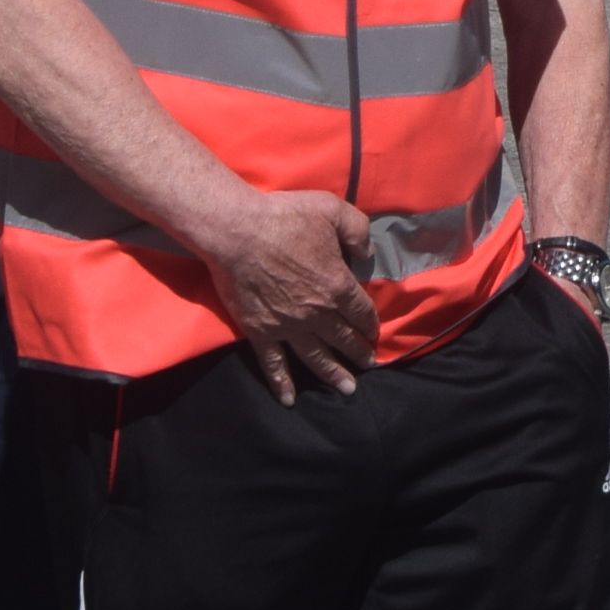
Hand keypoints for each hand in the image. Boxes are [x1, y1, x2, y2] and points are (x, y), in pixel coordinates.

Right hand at [203, 188, 375, 398]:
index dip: (370, 324)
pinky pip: (273, 363)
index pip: (361, 311)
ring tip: (347, 388)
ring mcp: (288, 327)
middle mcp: (317, 313)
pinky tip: (290, 399)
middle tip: (368, 364)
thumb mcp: (333, 210)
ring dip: (333, 374)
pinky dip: (282, 383)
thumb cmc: (284, 217)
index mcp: (337, 286)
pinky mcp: (261, 332)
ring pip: (316, 357)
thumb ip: (358, 231)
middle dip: (358, 352)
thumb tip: (365, 254)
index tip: (373, 333)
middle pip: (343, 338)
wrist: (236, 232)